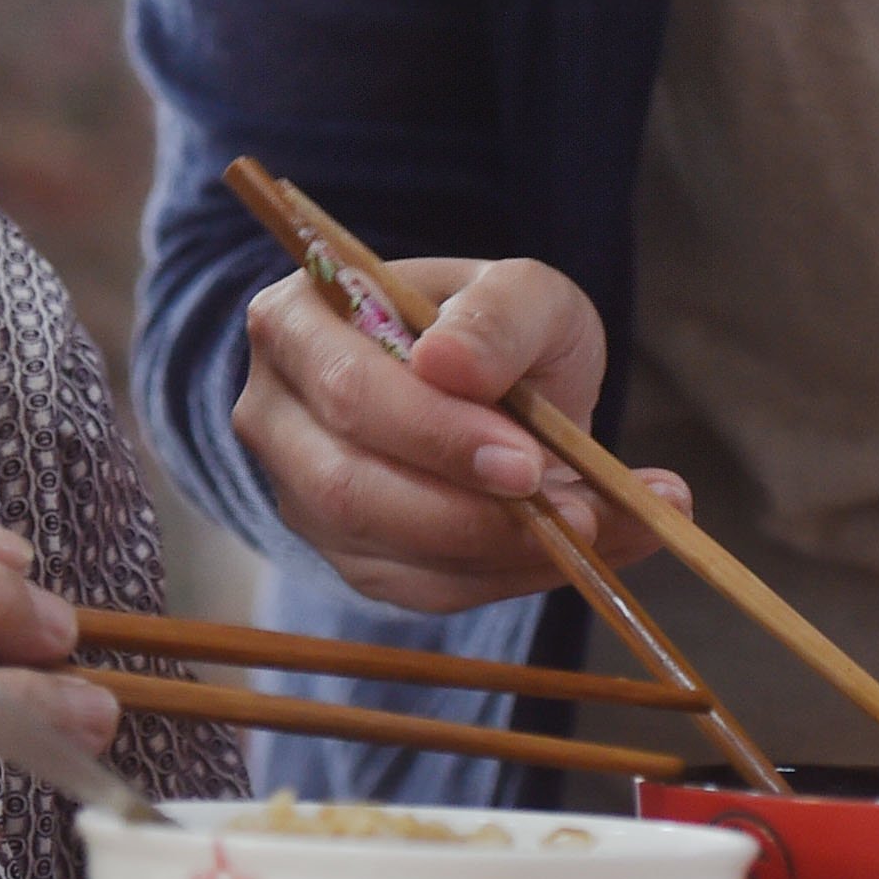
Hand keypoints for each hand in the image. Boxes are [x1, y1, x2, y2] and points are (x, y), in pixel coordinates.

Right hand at [230, 254, 689, 615]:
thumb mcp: (519, 290)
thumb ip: (497, 313)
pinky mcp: (348, 556)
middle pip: (347, 487)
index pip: (348, 390)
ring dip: (502, 553)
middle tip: (575, 511)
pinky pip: (422, 588)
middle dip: (467, 511)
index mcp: (296, 322)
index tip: (528, 459)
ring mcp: (301, 496)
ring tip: (604, 528)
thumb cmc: (494, 326)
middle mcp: (275, 415)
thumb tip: (447, 362)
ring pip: (386, 552)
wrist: (490, 383)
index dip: (434, 434)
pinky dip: (508, 576)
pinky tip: (580, 550)